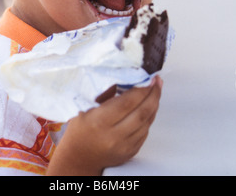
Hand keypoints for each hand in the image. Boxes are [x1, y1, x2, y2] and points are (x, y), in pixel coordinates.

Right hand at [46, 76, 162, 175]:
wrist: (79, 158)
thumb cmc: (80, 129)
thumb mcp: (86, 107)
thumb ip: (107, 94)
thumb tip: (127, 78)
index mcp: (100, 122)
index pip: (127, 103)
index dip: (141, 89)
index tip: (148, 78)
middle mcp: (114, 136)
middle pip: (141, 113)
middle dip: (153, 94)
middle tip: (157, 81)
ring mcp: (124, 147)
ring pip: (147, 123)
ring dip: (154, 105)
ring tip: (155, 91)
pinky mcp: (130, 152)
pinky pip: (145, 132)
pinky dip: (149, 117)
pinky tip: (149, 107)